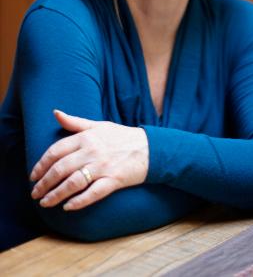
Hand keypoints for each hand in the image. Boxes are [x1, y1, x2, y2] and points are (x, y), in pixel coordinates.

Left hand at [30, 110, 148, 210]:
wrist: (150, 148)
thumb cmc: (121, 137)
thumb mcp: (99, 125)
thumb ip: (75, 122)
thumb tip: (55, 112)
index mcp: (87, 137)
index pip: (56, 151)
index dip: (41, 164)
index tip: (33, 175)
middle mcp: (93, 151)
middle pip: (61, 169)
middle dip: (44, 183)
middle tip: (35, 193)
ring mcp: (103, 166)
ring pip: (73, 183)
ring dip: (56, 195)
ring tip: (45, 202)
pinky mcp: (113, 180)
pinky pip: (92, 193)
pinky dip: (78, 202)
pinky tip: (67, 207)